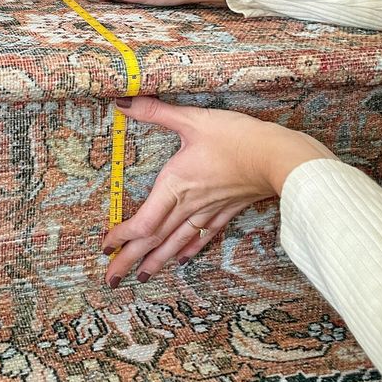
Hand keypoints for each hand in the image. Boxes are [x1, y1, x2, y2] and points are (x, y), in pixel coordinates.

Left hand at [102, 96, 335, 286]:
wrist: (277, 158)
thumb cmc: (236, 138)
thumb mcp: (192, 120)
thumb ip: (156, 111)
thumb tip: (122, 101)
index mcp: (175, 185)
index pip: (143, 222)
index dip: (122, 237)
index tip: (105, 246)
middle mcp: (188, 205)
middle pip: (154, 240)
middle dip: (130, 260)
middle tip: (111, 279)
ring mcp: (208, 211)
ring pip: (176, 244)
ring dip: (156, 262)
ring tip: (141, 277)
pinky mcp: (225, 211)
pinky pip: (201, 237)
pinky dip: (187, 250)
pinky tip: (180, 260)